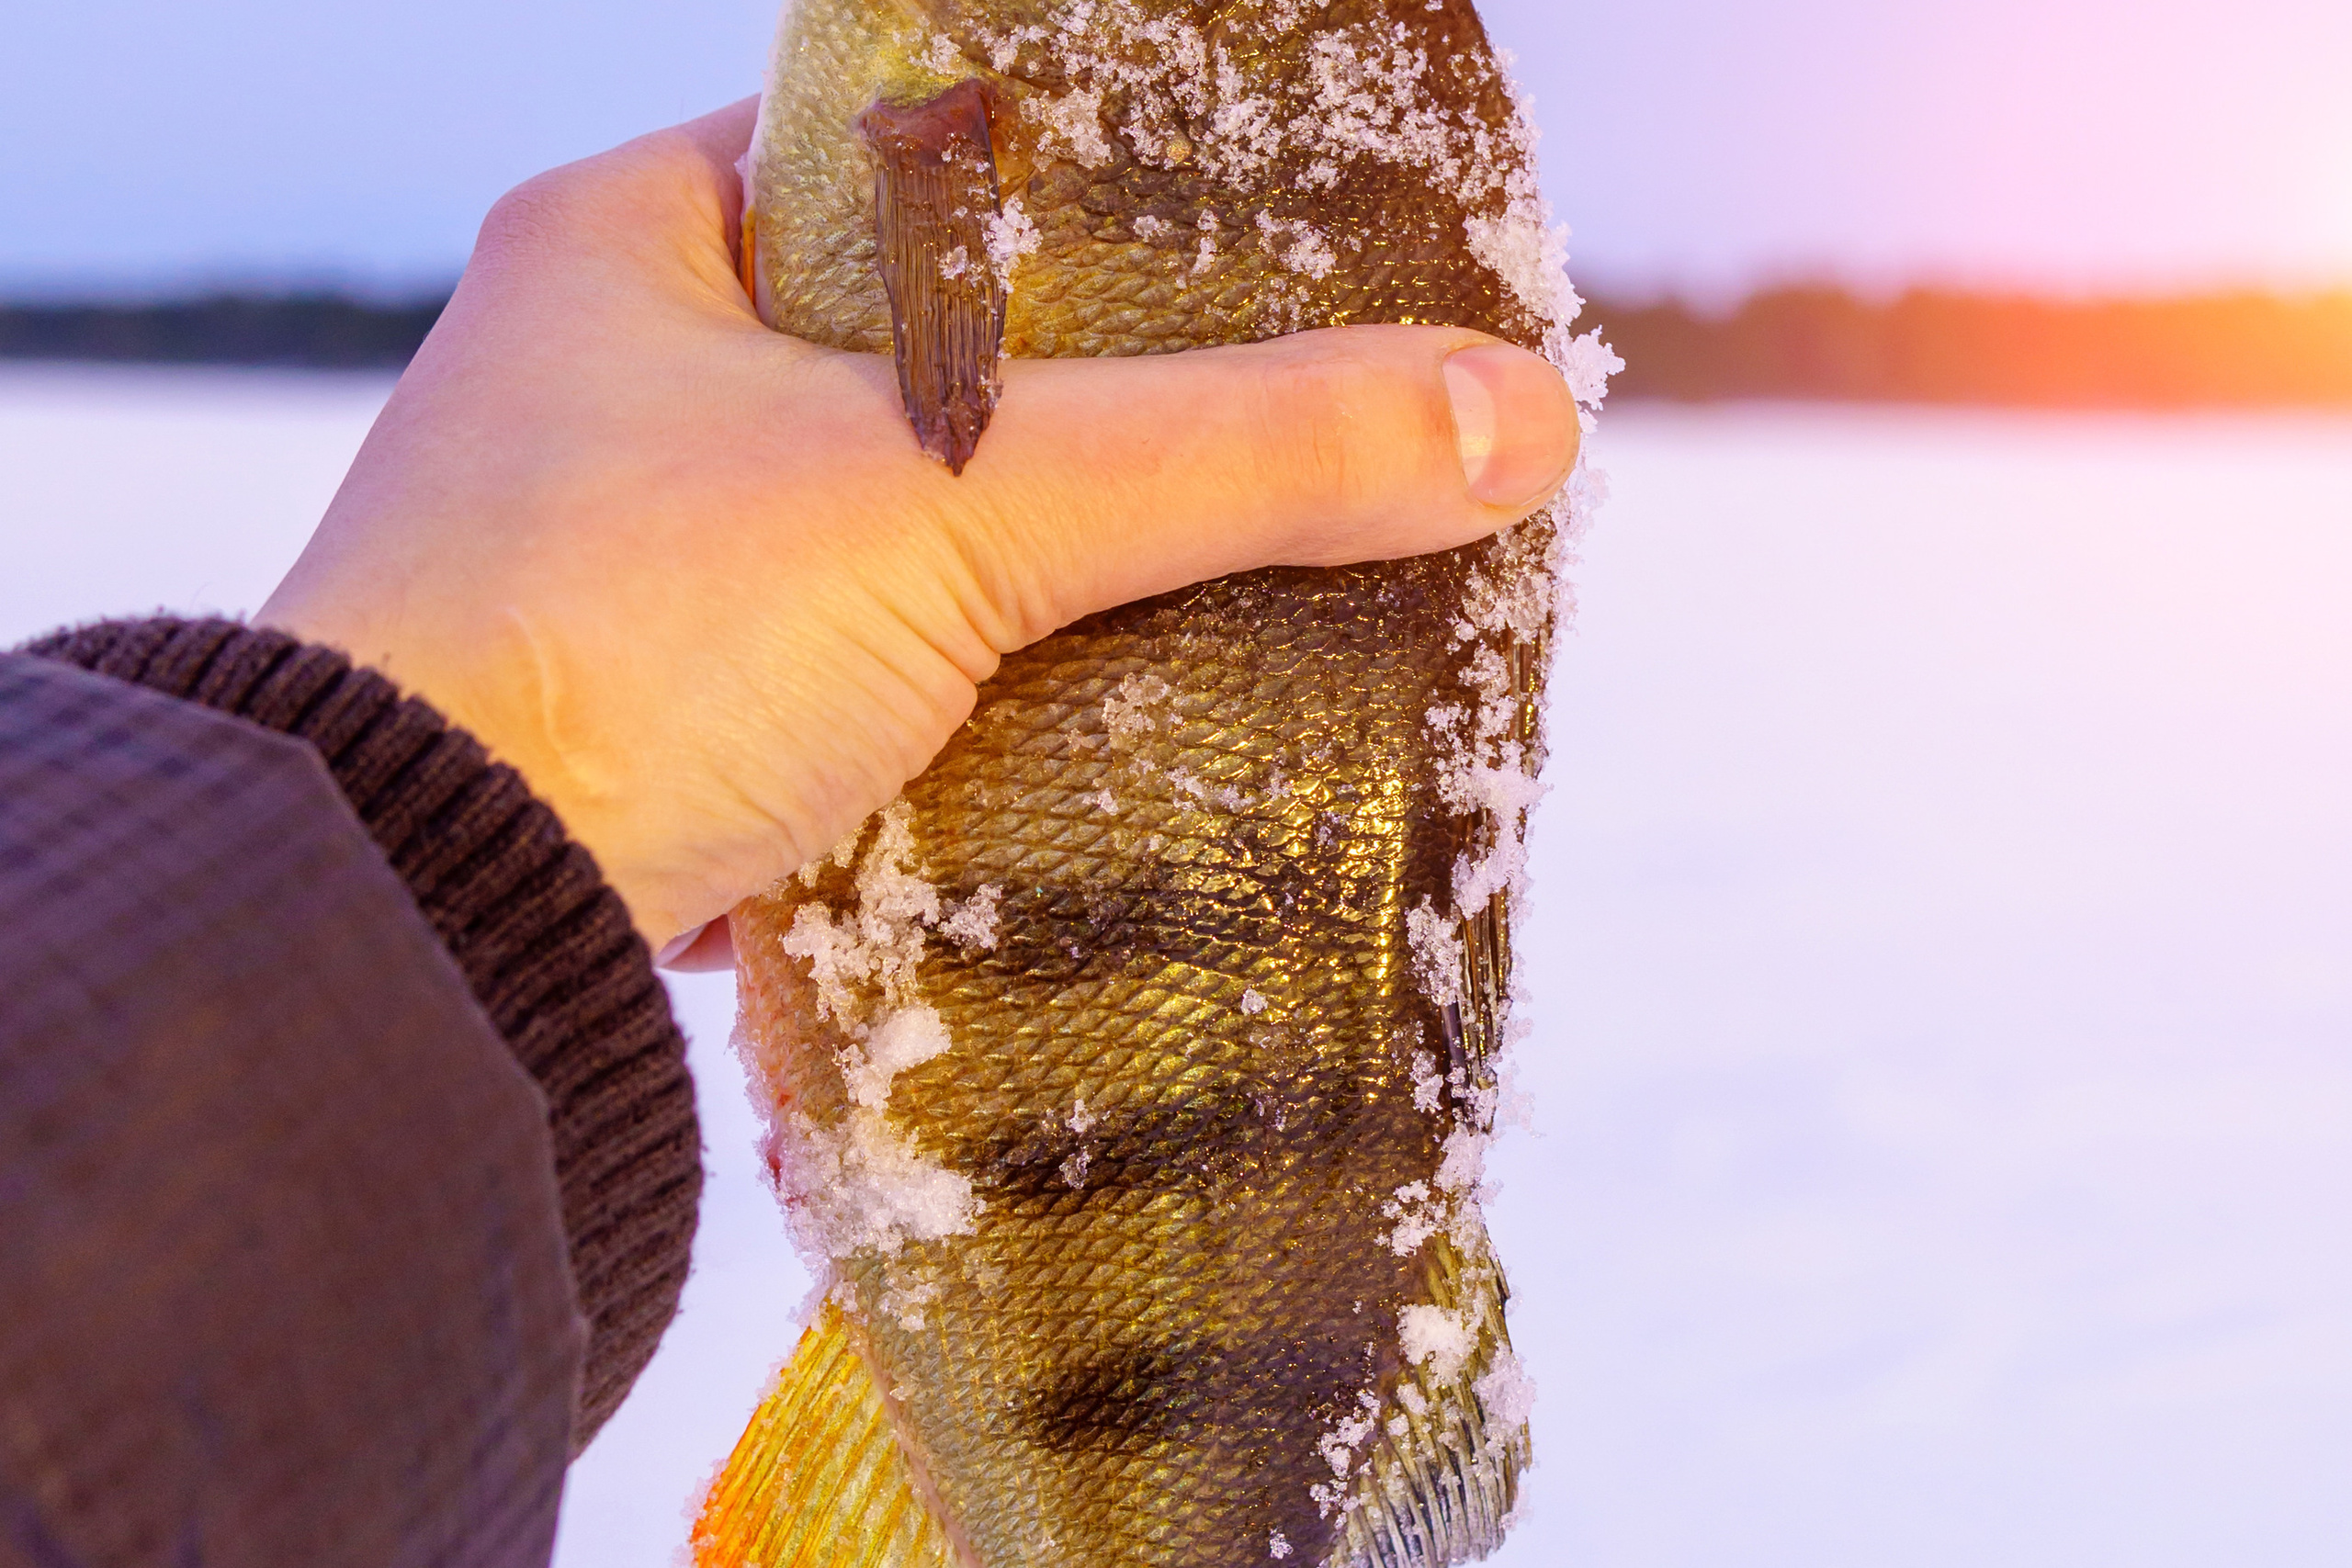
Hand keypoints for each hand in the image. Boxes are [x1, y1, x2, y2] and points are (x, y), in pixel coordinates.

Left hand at [259, 99, 1578, 955]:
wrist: (415, 936)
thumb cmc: (628, 639)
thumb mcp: (961, 505)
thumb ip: (1237, 452)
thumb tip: (1513, 414)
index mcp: (637, 243)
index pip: (907, 164)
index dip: (1085, 195)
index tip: (1242, 248)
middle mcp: (610, 392)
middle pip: (920, 372)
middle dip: (1086, 425)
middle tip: (1261, 436)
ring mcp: (619, 574)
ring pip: (892, 544)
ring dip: (1030, 586)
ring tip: (1218, 587)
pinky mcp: (652, 734)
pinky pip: (852, 686)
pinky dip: (960, 710)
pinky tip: (1093, 733)